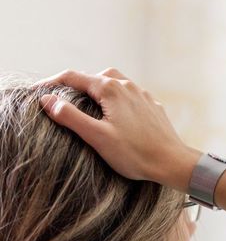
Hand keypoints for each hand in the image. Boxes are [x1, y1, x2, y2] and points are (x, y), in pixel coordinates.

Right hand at [34, 67, 195, 186]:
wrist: (173, 163)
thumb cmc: (136, 154)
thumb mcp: (97, 137)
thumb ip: (71, 117)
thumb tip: (47, 100)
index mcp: (110, 89)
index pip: (72, 77)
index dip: (51, 84)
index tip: (36, 93)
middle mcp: (127, 86)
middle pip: (94, 77)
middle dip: (76, 84)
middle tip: (61, 97)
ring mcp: (143, 95)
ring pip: (114, 83)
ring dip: (97, 89)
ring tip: (87, 102)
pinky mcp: (153, 107)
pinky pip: (130, 95)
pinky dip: (116, 98)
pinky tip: (116, 112)